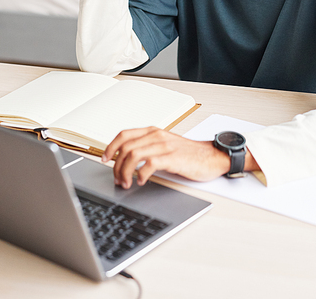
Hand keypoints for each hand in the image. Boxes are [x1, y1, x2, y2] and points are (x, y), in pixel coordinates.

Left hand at [102, 126, 259, 187]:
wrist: (211, 156)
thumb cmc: (188, 154)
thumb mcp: (165, 146)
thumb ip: (148, 148)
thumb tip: (125, 161)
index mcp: (153, 131)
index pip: (124, 134)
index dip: (110, 147)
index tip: (104, 159)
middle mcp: (157, 136)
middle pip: (126, 147)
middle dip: (116, 165)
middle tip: (118, 179)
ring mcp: (165, 146)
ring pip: (134, 155)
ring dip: (125, 172)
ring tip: (127, 183)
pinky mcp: (172, 158)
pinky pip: (149, 164)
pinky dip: (140, 174)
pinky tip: (141, 181)